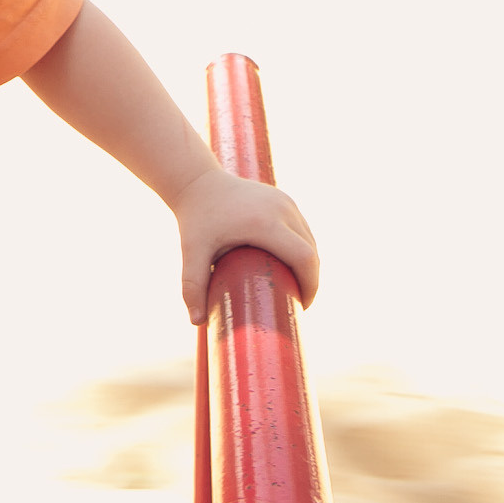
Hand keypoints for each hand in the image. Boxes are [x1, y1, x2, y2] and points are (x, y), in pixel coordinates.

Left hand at [171, 168, 317, 324]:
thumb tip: (197, 322)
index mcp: (265, 223)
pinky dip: (304, 249)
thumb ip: (192, 286)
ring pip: (310, 239)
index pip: (304, 258)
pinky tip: (294, 266)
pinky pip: (303, 229)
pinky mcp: (284, 198)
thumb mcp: (191, 250)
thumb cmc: (195, 218)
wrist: (197, 181)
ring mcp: (285, 201)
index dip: (311, 284)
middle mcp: (281, 209)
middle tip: (298, 301)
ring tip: (296, 286)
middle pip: (311, 251)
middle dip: (311, 279)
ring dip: (309, 264)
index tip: (302, 305)